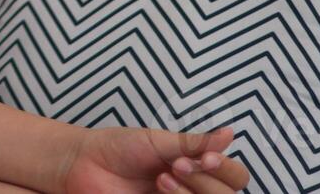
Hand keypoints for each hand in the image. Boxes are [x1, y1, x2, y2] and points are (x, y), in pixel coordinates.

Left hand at [59, 126, 249, 193]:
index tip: (205, 157)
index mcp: (198, 167)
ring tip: (162, 177)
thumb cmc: (120, 147)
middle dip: (204, 180)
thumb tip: (229, 133)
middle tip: (175, 165)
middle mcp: (194, 189)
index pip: (235, 177)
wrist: (85, 163)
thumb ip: (194, 142)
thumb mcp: (158, 140)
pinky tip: (159, 189)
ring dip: (190, 193)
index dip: (226, 169)